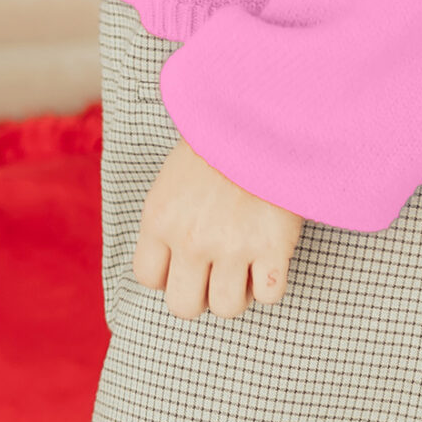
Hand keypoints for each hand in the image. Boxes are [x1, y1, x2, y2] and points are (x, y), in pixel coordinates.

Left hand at [132, 136, 303, 320]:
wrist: (265, 114)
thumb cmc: (220, 143)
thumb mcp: (173, 177)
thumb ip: (165, 220)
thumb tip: (165, 265)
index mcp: (160, 218)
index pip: (147, 278)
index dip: (168, 274)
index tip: (185, 258)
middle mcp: (190, 238)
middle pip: (183, 306)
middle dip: (200, 293)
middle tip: (216, 269)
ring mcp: (233, 246)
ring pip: (227, 308)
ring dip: (238, 290)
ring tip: (246, 261)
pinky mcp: (273, 247)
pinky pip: (270, 296)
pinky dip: (272, 282)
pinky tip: (270, 257)